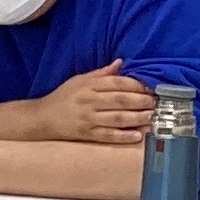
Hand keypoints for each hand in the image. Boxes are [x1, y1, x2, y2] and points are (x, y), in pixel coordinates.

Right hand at [39, 63, 157, 144]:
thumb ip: (101, 73)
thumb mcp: (79, 80)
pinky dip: (123, 136)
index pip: (117, 83)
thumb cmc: (63, 97)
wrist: (42, 118)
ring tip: (152, 116)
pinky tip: (137, 135)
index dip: (136, 85)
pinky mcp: (86, 134)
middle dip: (141, 101)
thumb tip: (121, 62)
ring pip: (117, 118)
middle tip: (156, 102)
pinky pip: (107, 135)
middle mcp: (89, 101)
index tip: (150, 87)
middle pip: (120, 100)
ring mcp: (88, 119)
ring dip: (137, 117)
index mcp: (89, 86)